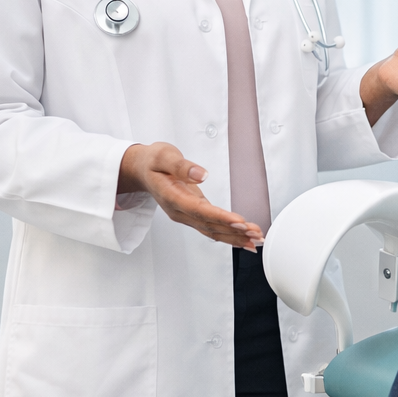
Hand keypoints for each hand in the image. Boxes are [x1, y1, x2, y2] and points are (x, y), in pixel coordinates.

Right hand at [118, 142, 262, 249]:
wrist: (141, 170)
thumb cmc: (153, 162)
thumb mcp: (163, 156)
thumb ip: (182, 166)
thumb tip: (201, 174)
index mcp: (172, 197)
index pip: (199, 210)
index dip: (220, 217)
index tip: (239, 221)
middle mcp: (179, 211)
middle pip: (209, 225)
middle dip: (234, 231)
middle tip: (255, 234)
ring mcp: (185, 215)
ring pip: (212, 231)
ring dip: (235, 237)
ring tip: (256, 240)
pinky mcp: (192, 214)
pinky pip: (211, 229)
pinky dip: (229, 235)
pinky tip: (244, 240)